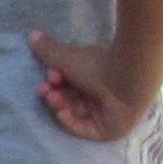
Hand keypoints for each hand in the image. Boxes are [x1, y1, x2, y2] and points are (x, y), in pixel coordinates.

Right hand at [30, 31, 157, 143]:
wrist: (130, 75)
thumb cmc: (101, 63)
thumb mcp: (67, 57)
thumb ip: (49, 49)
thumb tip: (32, 34)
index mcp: (95, 78)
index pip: (70, 85)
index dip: (56, 81)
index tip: (49, 74)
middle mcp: (101, 95)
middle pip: (70, 100)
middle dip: (54, 94)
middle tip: (46, 88)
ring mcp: (105, 113)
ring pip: (75, 113)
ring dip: (59, 105)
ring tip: (53, 96)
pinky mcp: (108, 129)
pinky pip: (84, 129)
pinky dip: (70, 121)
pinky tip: (61, 112)